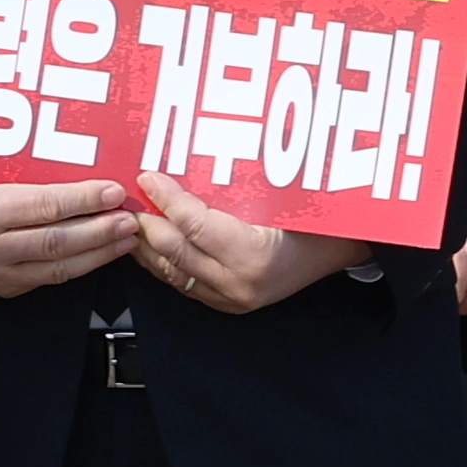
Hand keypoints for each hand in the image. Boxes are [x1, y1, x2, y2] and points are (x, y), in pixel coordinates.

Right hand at [0, 178, 137, 297]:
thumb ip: (29, 175)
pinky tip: (101, 252)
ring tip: (125, 237)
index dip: (83, 199)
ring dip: (99, 252)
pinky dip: (81, 265)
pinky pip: (51, 279)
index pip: (43, 206)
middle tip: (129, 218)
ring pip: (59, 268)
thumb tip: (83, 169)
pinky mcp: (5, 289)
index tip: (113, 191)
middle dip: (100, 230)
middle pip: (57, 242)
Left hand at [130, 169, 371, 312]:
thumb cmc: (313, 218)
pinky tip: (149, 240)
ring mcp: (231, 300)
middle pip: (174, 250)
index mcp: (253, 255)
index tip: (147, 177)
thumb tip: (183, 161)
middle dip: (145, 221)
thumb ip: (230, 185)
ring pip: (171, 271)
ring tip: (130, 216)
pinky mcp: (226, 305)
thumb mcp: (276, 194)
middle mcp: (238, 284)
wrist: (338, 250)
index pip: (192, 224)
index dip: (165, 198)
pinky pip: (181, 282)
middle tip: (127, 196)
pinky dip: (160, 259)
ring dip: (146, 242)